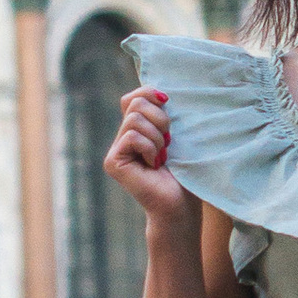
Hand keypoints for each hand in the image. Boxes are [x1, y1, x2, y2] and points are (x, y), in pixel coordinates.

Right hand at [104, 87, 193, 232]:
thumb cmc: (184, 172)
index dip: (150, 93)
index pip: (134, 97)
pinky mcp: (113, 162)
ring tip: (162, 156)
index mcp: (136, 130)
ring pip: (134, 120)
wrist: (181, 205)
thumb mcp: (176, 135)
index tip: (168, 103)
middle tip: (168, 143)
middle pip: (135, 103)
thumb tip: (160, 93)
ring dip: (157, 137)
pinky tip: (154, 165)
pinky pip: (132, 136)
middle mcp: (122, 138)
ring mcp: (115, 151)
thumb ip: (162, 114)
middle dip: (160, 119)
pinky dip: (150, 148)